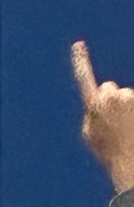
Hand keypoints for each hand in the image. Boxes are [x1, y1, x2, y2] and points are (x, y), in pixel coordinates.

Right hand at [71, 41, 133, 191]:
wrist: (131, 162)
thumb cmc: (110, 152)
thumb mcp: (90, 135)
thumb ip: (90, 115)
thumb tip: (95, 106)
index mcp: (94, 104)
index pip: (84, 77)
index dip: (80, 60)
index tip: (78, 44)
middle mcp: (112, 97)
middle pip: (109, 88)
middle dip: (112, 99)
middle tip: (116, 122)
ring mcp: (129, 98)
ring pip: (126, 96)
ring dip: (127, 108)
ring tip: (128, 129)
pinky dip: (133, 111)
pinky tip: (132, 126)